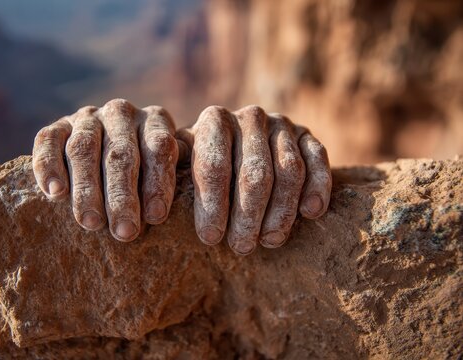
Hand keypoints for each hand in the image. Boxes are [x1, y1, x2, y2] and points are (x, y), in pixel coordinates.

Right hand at [32, 99, 178, 241]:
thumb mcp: (169, 171)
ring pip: (84, 149)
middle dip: (122, 195)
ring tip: (92, 223)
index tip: (156, 217)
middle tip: (125, 232)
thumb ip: (173, 179)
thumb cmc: (148, 173)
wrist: (106, 151)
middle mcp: (122, 113)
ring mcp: (88, 117)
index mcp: (155, 120)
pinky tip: (55, 193)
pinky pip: (48, 142)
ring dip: (87, 188)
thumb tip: (173, 209)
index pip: (159, 148)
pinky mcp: (58, 126)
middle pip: (121, 153)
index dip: (158, 182)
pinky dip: (49, 166)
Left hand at [177, 105, 331, 254]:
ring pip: (288, 170)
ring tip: (270, 241)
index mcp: (214, 120)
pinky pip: (318, 160)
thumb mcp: (183, 165)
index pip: (213, 166)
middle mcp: (249, 116)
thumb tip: (152, 201)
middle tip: (241, 247)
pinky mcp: (307, 135)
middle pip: (254, 173)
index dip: (212, 205)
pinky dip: (317, 186)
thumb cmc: (204, 167)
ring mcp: (281, 124)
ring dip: (281, 210)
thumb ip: (171, 173)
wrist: (240, 145)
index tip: (210, 239)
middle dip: (247, 215)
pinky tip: (311, 213)